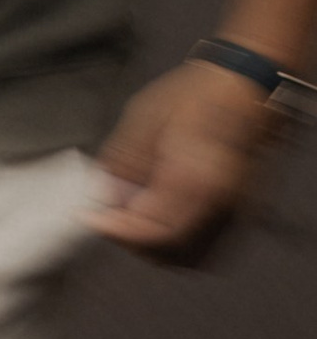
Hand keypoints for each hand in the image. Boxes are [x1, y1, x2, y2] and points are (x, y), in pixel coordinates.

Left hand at [92, 59, 281, 265]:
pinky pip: (210, 243)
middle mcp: (220, 203)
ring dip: (158, 246)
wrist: (246, 82)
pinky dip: (181, 241)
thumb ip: (122, 163)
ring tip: (132, 218)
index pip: (152, 233)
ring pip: (193, 257)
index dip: (116, 232)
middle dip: (133, 241)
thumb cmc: (200, 92)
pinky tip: (160, 215)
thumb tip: (105, 195)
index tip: (91, 218)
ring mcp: (236, 208)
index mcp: (195, 180)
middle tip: (109, 218)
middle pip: (171, 254)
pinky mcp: (243, 207)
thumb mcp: (145, 118)